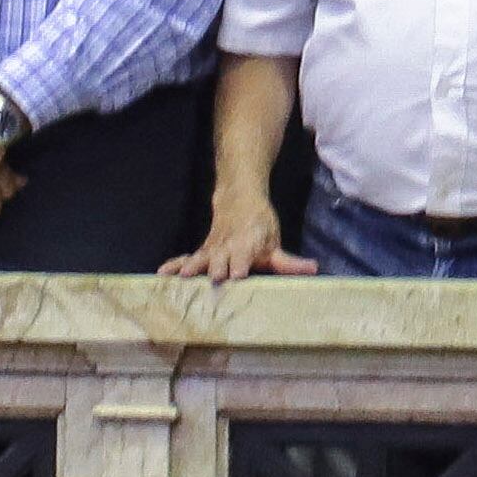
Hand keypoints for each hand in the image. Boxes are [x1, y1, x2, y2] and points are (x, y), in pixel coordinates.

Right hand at [161, 197, 313, 282]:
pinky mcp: (202, 251)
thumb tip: (313, 269)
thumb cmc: (260, 227)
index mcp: (248, 243)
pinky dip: (174, 263)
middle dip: (217, 267)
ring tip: (184, 276)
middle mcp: (228, 246)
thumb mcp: (276, 242)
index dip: (241, 263)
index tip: (238, 275)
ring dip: (193, 265)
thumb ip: (289, 262)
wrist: (238, 200)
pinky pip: (186, 257)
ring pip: (202, 256)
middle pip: (221, 257)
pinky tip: (162, 273)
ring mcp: (212, 248)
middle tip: (215, 277)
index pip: (244, 254)